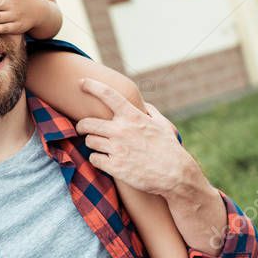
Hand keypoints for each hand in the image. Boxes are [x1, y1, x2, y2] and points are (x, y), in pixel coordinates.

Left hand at [75, 78, 188, 195]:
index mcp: (133, 117)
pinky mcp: (115, 167)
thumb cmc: (169, 148)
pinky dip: (97, 159)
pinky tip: (103, 160)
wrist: (176, 175)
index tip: (82, 82)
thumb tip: (143, 104)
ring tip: (98, 146)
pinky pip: (94, 159)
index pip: (108, 95)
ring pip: (89, 141)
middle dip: (81, 125)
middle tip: (82, 128)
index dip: (92, 86)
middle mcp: (122, 130)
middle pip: (87, 123)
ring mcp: (117, 149)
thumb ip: (150, 111)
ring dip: (91, 143)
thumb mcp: (162, 125)